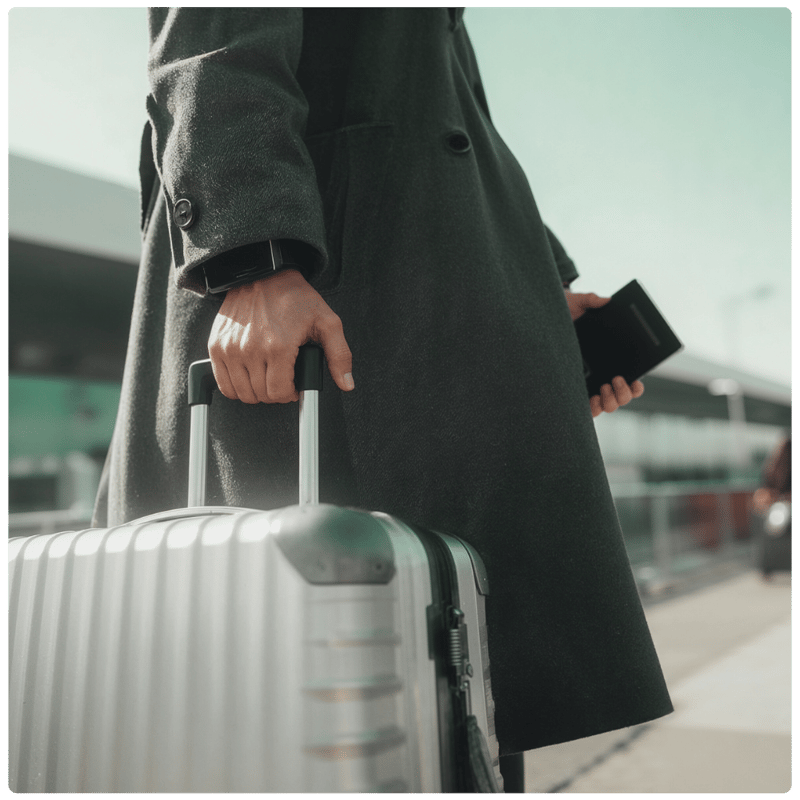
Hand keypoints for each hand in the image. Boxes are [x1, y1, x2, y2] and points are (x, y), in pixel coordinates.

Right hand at [208, 269, 353, 402]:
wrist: (263, 275)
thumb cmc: (295, 297)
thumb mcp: (327, 322)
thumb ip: (340, 355)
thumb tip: (346, 384)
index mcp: (278, 346)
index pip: (278, 393)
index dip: (289, 395)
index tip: (293, 387)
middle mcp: (251, 349)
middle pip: (261, 395)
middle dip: (275, 393)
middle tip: (282, 380)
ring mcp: (230, 348)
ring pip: (241, 393)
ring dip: (256, 391)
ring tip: (267, 376)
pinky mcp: (216, 346)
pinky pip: (224, 384)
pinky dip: (236, 386)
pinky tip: (250, 375)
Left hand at [565, 290, 644, 416]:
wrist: (543, 321)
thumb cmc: (563, 314)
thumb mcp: (576, 303)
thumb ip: (590, 299)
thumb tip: (605, 300)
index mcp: (612, 358)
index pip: (632, 379)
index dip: (637, 385)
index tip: (634, 380)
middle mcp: (603, 375)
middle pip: (623, 396)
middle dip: (624, 393)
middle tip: (615, 379)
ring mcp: (589, 385)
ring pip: (608, 406)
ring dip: (611, 402)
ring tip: (603, 387)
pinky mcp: (572, 391)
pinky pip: (587, 409)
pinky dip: (593, 409)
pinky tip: (590, 400)